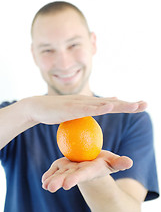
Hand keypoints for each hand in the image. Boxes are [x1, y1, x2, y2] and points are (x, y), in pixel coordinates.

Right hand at [27, 95, 146, 124]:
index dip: (126, 105)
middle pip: (112, 103)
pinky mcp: (71, 108)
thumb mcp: (76, 110)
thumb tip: (104, 105)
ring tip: (135, 106)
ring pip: (103, 105)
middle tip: (146, 104)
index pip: (111, 104)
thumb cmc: (57, 110)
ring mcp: (80, 104)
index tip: (141, 106)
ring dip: (120, 105)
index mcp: (90, 104)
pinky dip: (99, 108)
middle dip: (129, 104)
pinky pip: (87, 110)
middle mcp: (87, 101)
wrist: (38, 107)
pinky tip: (110, 106)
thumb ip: (90, 109)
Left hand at [41, 150, 132, 191]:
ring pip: (59, 174)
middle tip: (50, 187)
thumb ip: (119, 162)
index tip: (67, 184)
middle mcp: (78, 171)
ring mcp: (69, 169)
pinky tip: (44, 179)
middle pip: (68, 176)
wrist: (91, 164)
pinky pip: (55, 169)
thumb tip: (129, 162)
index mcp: (89, 170)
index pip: (82, 174)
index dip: (75, 178)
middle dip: (59, 181)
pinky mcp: (63, 165)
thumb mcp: (112, 161)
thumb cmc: (102, 162)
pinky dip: (49, 174)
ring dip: (51, 179)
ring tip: (45, 185)